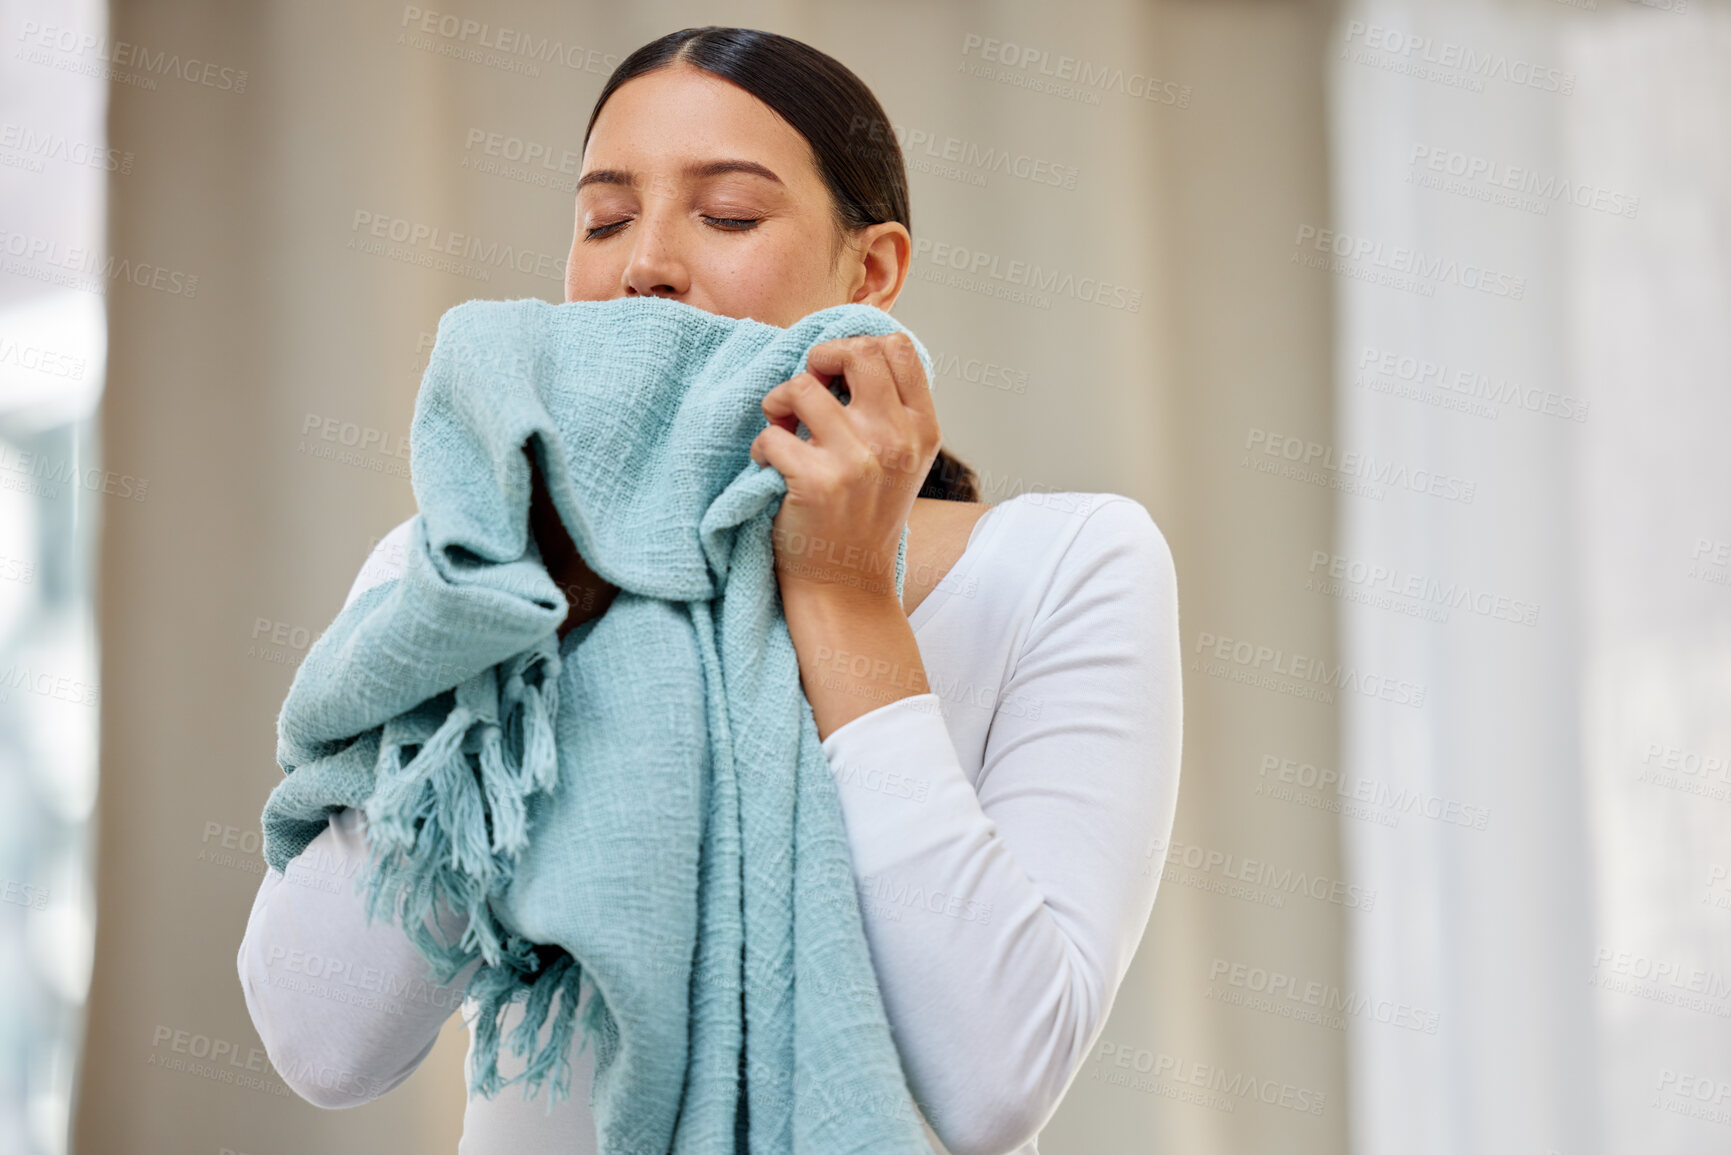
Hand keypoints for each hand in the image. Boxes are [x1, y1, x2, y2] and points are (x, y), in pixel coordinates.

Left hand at [748, 333, 939, 601]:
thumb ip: (886, 408)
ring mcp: (859, 461)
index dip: (856, 346)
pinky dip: (761, 446)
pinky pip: (771, 434)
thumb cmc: (863, 512)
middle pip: (856, 352)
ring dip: (778, 402)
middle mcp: (897, 440)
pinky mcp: (817, 482)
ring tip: (780, 428)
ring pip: (803, 387)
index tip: (835, 374)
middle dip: (818, 359)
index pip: (896, 347)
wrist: (846, 581)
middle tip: (804, 392)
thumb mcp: (898, 458)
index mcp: (922, 428)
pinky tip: (769, 467)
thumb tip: (840, 352)